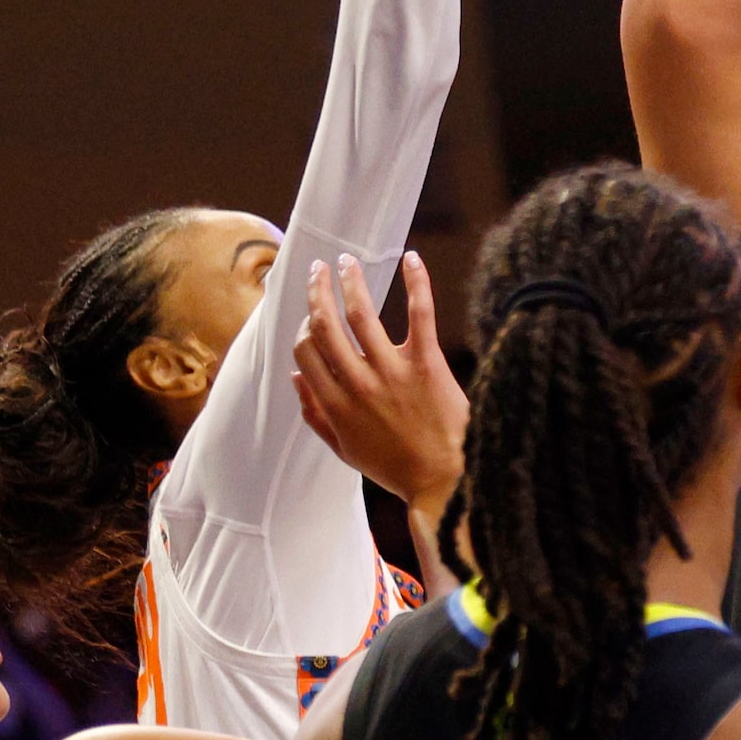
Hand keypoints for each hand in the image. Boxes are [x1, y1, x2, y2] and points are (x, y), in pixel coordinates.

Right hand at [293, 250, 467, 509]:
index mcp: (336, 406)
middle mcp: (358, 385)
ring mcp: (392, 372)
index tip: (311, 316)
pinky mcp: (427, 364)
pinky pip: (420, 313)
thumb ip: (316, 416)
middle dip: (317, 292)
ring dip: (350, 281)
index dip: (303, 329)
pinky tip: (411, 258)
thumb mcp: (345, 450)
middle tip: (318, 271)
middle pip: (325, 326)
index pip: (305, 354)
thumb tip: (296, 379)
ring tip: (346, 262)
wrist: (444, 481)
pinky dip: (416, 282)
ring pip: (362, 314)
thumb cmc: (395, 467)